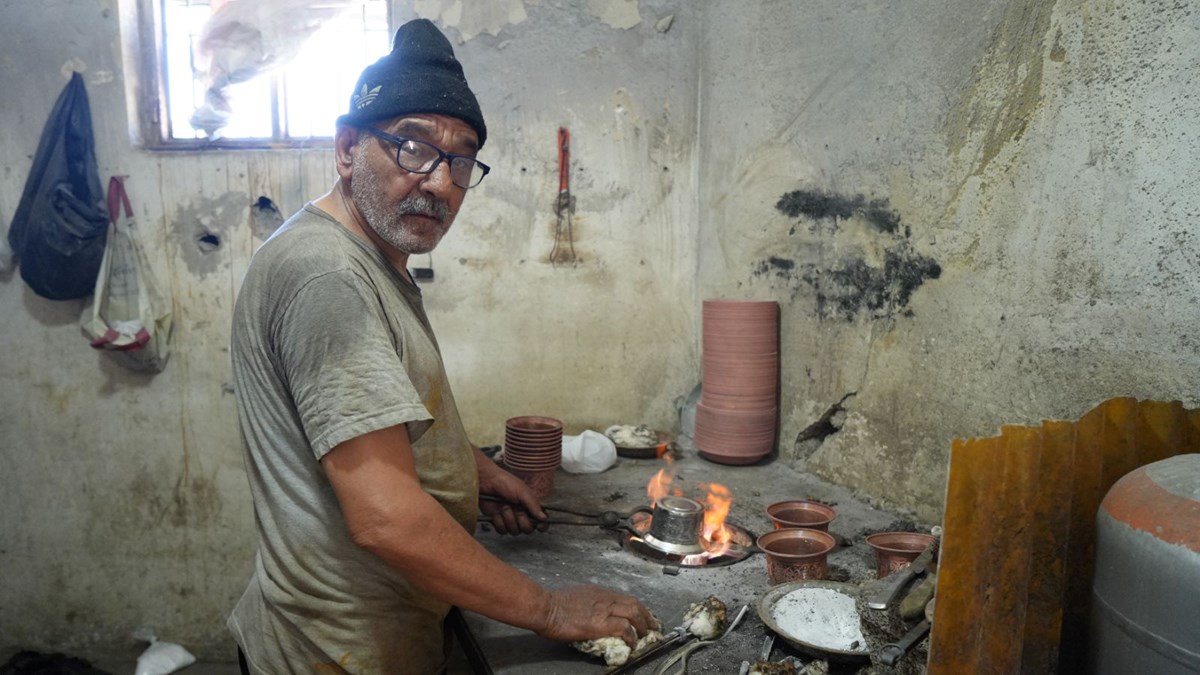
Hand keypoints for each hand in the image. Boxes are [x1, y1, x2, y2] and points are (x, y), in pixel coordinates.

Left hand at [478, 461, 546, 534]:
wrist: (486, 482)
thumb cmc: (506, 483)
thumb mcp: (523, 492)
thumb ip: (534, 505)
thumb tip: (544, 518)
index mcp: (530, 506)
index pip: (541, 521)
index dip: (542, 525)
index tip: (539, 526)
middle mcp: (521, 514)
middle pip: (527, 529)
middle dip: (522, 522)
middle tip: (518, 511)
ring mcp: (510, 519)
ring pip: (514, 531)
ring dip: (509, 519)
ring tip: (504, 507)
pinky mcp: (498, 522)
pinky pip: (502, 530)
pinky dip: (499, 521)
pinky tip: (496, 512)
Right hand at [538, 585, 658, 647]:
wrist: (545, 607)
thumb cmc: (553, 604)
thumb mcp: (576, 598)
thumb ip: (588, 603)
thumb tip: (592, 614)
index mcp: (599, 592)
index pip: (624, 598)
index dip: (637, 607)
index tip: (643, 615)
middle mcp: (605, 597)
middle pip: (634, 603)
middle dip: (647, 615)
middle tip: (653, 625)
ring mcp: (604, 609)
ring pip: (634, 613)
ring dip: (643, 625)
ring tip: (647, 635)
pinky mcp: (601, 623)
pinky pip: (624, 628)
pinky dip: (632, 636)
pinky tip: (633, 643)